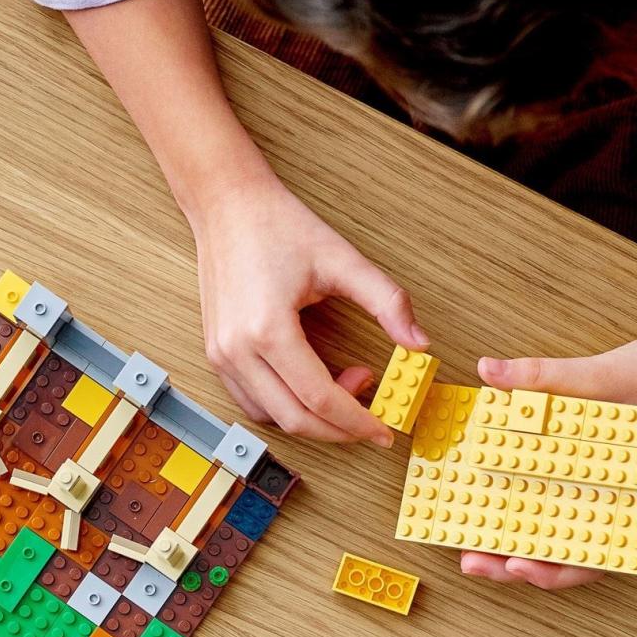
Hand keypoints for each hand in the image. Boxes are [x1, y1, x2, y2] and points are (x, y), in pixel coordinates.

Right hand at [191, 170, 426, 443]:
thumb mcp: (342, 260)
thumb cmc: (277, 226)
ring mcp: (221, 354)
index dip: (357, 421)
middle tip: (371, 415)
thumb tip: (419, 343)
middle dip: (339, 429)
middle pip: (295, 419)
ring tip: (344, 386)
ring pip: (271, 417)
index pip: (319, 398)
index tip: (383, 430)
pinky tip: (311, 385)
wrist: (227, 206)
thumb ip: (387, 302)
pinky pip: (252, 402)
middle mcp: (237, 349)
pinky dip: (285, 407)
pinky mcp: (216, 353)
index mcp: (268, 329)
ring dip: (312, 418)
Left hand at [459, 316, 636, 590]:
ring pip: (559, 530)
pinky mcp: (591, 467)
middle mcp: (615, 501)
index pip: (591, 556)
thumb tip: (489, 371)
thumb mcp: (600, 372)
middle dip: (516, 563)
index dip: (552, 571)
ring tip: (472, 542)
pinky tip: (496, 491)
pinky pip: (559, 495)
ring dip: (518, 538)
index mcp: (627, 497)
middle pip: (565, 552)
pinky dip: (529, 499)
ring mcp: (602, 487)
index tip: (514, 565)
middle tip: (470, 561)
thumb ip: (541, 375)